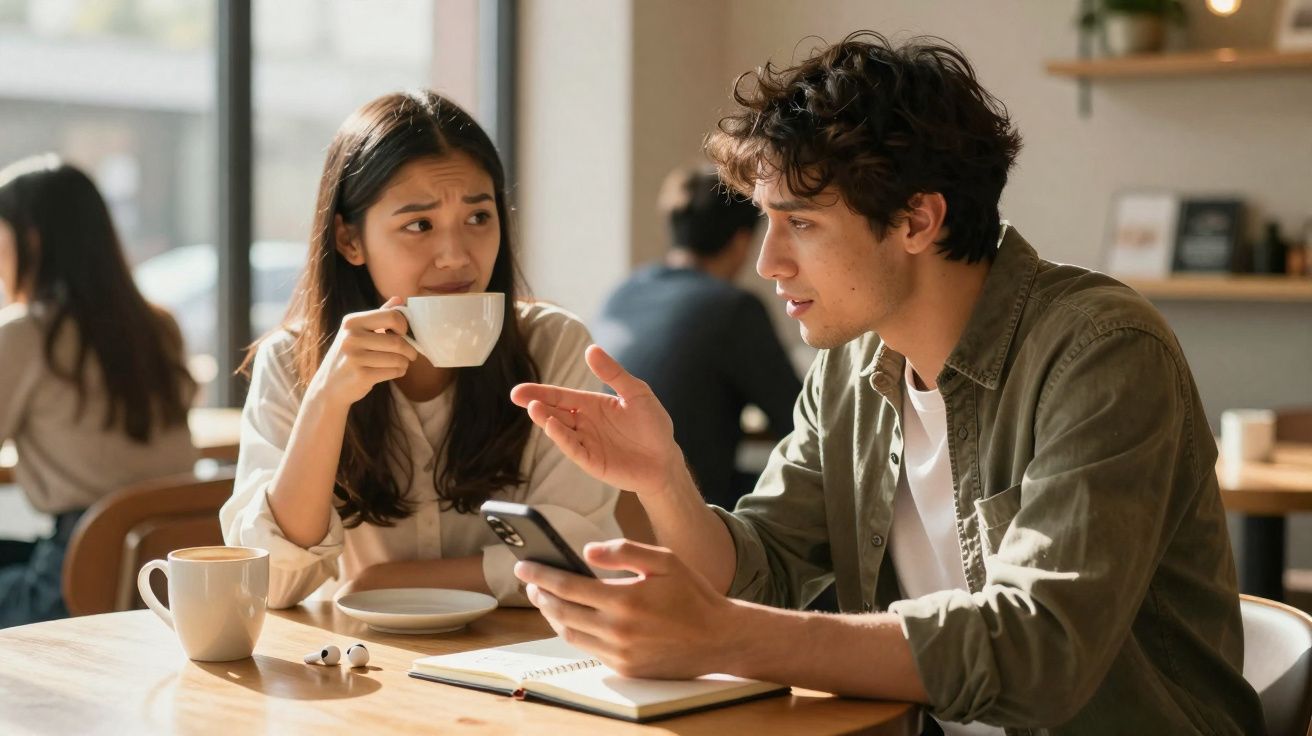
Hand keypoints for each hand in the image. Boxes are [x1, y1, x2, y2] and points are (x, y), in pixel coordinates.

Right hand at [307, 296, 419, 407]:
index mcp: (352, 322)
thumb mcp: (358, 332)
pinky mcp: (361, 375)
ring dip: (405, 363)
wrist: (328, 386)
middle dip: (410, 350)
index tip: (404, 334)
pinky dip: (399, 372)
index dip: (404, 326)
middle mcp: (351, 337)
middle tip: (411, 354)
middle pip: (397, 341)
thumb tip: (400, 298)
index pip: (392, 316)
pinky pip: (393, 371)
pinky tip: (393, 372)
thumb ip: (379, 315)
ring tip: (400, 363)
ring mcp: (355, 357)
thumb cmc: (349, 356)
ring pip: (398, 358)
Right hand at [510, 345, 686, 497]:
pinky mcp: (592, 461)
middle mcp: (584, 423)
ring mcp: (586, 443)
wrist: (665, 460)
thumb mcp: (636, 392)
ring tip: (533, 407)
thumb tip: (591, 349)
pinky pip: (573, 448)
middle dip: (536, 403)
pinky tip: (552, 426)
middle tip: (517, 395)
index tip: (520, 390)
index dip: (541, 392)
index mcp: (592, 405)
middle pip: (555, 412)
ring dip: (546, 419)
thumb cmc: (653, 425)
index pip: (561, 396)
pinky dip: (561, 438)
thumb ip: (613, 373)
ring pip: (560, 430)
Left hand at [515, 540, 739, 678]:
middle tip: (530, 582)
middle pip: (562, 611)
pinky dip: (573, 632)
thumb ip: (624, 551)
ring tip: (546, 598)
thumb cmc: (693, 594)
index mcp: (625, 599)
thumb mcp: (664, 561)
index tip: (523, 566)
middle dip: (541, 594)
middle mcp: (617, 630)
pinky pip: (588, 650)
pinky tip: (571, 619)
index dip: (541, 575)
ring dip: (552, 615)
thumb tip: (586, 551)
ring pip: (570, 633)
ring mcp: (619, 653)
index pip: (568, 585)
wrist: (719, 639)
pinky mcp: (625, 669)